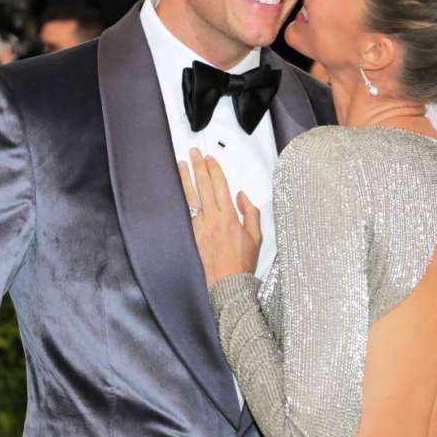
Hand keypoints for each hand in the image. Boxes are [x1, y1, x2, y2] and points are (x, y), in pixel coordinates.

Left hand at [179, 149, 260, 285]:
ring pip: (192, 197)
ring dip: (186, 178)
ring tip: (181, 164)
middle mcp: (213, 219)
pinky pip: (188, 212)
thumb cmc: (243, 262)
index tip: (210, 159)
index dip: (214, 170)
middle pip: (204, 187)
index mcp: (230, 218)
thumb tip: (242, 196)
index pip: (220, 186)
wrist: (229, 283)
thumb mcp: (257, 236)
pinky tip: (180, 189)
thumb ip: (251, 213)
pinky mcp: (194, 235)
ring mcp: (201, 227)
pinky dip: (183, 198)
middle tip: (194, 153)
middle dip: (199, 167)